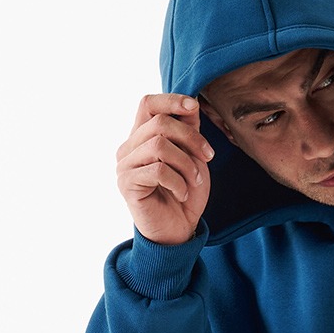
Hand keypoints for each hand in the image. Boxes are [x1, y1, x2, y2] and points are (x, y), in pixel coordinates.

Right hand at [116, 93, 213, 245]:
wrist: (177, 232)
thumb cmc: (184, 194)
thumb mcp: (193, 158)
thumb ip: (188, 131)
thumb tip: (191, 103)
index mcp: (141, 137)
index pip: (148, 103)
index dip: (171, 100)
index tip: (193, 106)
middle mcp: (128, 148)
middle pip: (160, 123)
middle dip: (191, 137)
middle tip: (209, 157)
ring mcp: (125, 166)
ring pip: (159, 145)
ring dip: (186, 163)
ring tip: (195, 180)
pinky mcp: (127, 184)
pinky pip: (157, 171)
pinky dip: (178, 182)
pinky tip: (182, 194)